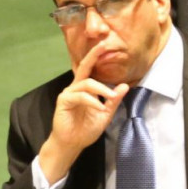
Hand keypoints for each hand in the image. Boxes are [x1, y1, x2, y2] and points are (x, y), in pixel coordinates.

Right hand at [38, 40, 128, 182]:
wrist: (72, 144)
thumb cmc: (86, 129)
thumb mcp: (105, 115)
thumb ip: (113, 101)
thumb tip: (124, 86)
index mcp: (85, 89)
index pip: (92, 69)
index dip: (97, 56)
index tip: (106, 44)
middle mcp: (76, 87)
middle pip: (84, 67)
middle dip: (94, 55)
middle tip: (104, 44)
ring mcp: (68, 93)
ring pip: (87, 83)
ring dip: (102, 89)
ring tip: (111, 97)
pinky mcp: (63, 101)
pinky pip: (80, 96)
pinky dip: (92, 100)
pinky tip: (99, 107)